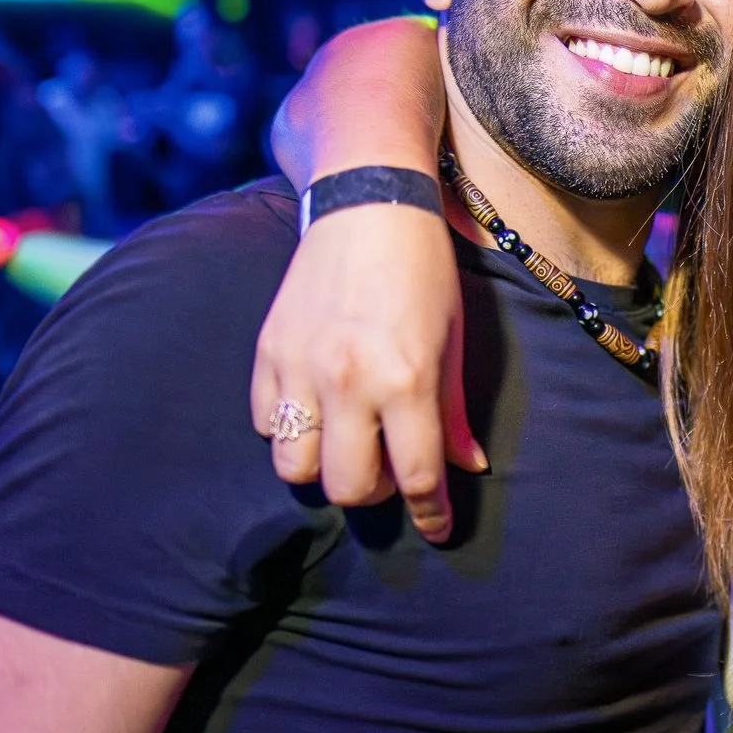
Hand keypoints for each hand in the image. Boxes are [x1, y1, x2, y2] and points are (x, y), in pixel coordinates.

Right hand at [250, 202, 485, 542]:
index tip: (437, 528)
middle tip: (390, 466)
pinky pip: (266, 423)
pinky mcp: (268, 351)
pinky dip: (290, 430)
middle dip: (374, 493)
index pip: (416, 477)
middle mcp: (349, 381)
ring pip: (295, 467)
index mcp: (406, 380)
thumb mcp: (451, 341)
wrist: (367, 204)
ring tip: (347, 442)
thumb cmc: (422, 272)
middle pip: (348, 488)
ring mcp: (301, 367)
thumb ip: (454, 411)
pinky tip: (315, 407)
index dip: (430, 514)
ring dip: (324, 468)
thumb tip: (466, 468)